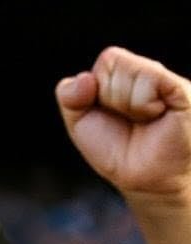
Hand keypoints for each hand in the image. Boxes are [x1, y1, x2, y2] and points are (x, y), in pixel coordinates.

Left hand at [58, 46, 190, 205]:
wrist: (143, 176)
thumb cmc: (116, 149)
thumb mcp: (80, 122)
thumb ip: (70, 96)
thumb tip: (85, 78)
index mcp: (124, 73)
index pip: (104, 60)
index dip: (94, 91)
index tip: (109, 113)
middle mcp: (147, 70)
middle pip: (110, 61)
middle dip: (109, 98)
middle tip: (129, 119)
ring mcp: (165, 78)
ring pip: (128, 71)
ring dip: (127, 104)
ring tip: (144, 119)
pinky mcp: (180, 88)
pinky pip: (149, 79)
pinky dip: (143, 104)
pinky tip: (156, 115)